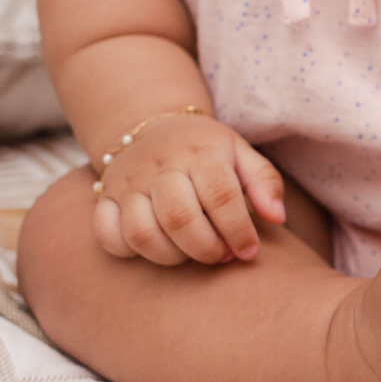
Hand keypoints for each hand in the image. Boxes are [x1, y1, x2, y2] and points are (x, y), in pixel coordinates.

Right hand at [92, 114, 285, 264]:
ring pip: (142, 232)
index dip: (238, 230)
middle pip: (179, 218)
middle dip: (206, 249)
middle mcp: (160, 166)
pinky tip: (154, 246)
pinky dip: (128, 249)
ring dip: (171, 256)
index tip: (249, 251)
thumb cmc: (207, 151)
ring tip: (192, 254)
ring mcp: (128, 183)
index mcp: (200, 153)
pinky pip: (107, 233)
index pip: (220, 195)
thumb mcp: (242, 154)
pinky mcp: (104, 198)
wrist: (151, 125)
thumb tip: (276, 218)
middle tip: (221, 256)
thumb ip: (265, 183)